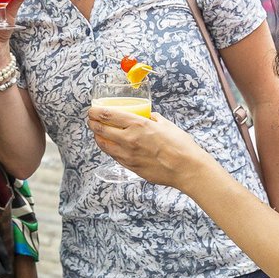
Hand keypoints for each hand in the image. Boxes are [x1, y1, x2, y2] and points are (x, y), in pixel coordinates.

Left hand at [86, 107, 215, 190]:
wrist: (187, 169)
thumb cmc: (180, 145)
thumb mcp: (166, 124)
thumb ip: (153, 118)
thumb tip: (149, 115)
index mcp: (138, 124)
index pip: (108, 115)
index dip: (96, 111)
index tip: (92, 109)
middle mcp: (129, 139)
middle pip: (101, 129)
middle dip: (92, 123)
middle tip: (91, 119)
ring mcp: (128, 155)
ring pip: (104, 144)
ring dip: (97, 137)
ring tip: (97, 132)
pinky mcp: (130, 167)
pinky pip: (113, 155)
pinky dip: (108, 148)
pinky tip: (110, 145)